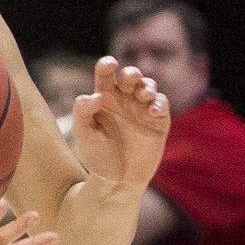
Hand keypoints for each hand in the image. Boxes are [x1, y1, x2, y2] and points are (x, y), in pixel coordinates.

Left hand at [71, 56, 169, 188]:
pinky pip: (161, 104)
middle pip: (130, 76)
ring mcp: (141, 109)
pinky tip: (151, 110)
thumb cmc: (96, 155)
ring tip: (143, 94)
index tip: (109, 64)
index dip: (107, 65)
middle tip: (129, 77)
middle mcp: (123, 100)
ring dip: (147, 85)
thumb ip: (83, 113)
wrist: (117, 180)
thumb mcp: (83, 134)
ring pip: (148, 86)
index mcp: (103, 98)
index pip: (105, 75)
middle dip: (131, 73)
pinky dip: (158, 103)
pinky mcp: (158, 121)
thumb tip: (94, 95)